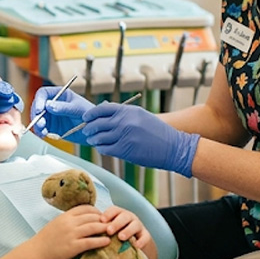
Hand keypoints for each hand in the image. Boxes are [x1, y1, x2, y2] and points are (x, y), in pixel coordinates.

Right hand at [30, 86, 93, 143]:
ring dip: (37, 124)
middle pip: (37, 106)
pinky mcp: (51, 126)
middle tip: (40, 124)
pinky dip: (40, 131)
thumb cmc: (89, 114)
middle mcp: (53, 103)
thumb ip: (64, 107)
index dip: (39, 100)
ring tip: (42, 131)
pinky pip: (41, 127)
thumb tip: (48, 105)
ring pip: (37, 118)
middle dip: (36, 115)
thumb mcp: (78, 109)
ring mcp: (51, 115)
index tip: (40, 110)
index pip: (43, 93)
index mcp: (59, 94)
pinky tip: (44, 134)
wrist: (93, 129)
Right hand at [30, 205, 110, 258]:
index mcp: (66, 216)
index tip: (102, 216)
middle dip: (104, 220)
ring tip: (112, 231)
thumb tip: (82, 218)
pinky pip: (91, 242)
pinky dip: (101, 241)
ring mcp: (72, 234)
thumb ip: (69, 219)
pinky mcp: (74, 246)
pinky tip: (107, 241)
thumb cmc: (46, 238)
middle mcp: (69, 223)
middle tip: (112, 224)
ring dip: (105, 229)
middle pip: (92, 217)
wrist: (37, 251)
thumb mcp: (57, 223)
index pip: (85, 208)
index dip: (96, 211)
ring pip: (94, 227)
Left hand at [81, 103, 199, 176]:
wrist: (173, 147)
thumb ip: (123, 113)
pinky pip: (105, 148)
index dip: (90, 114)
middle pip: (97, 123)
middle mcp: (125, 121)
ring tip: (93, 140)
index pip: (102, 109)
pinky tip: (101, 148)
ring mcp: (124, 136)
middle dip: (89, 128)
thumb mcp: (141, 116)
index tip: (85, 118)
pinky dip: (101, 148)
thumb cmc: (158, 132)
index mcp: (128, 111)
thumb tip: (104, 110)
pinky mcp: (125, 150)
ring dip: (93, 139)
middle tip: (86, 131)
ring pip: (99, 137)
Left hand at [101, 206, 148, 248]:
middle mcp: (129, 217)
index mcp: (119, 214)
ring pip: (135, 225)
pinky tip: (136, 246)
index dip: (108, 214)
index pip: (114, 210)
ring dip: (128, 231)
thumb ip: (101, 227)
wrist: (133, 242)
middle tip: (108, 231)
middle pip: (124, 217)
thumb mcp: (109, 228)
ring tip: (121, 237)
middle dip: (116, 223)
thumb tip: (85, 231)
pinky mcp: (145, 235)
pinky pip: (145, 237)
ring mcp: (138, 225)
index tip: (101, 220)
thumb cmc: (115, 234)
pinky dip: (141, 241)